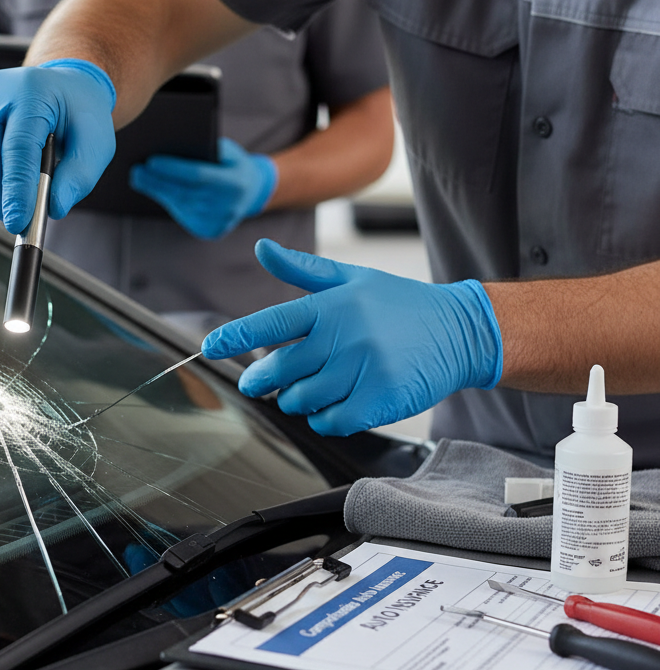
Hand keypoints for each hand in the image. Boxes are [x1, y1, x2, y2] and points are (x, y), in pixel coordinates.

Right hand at [0, 59, 115, 233]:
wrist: (60, 87)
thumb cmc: (79, 116)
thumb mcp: (96, 145)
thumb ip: (79, 178)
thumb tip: (53, 208)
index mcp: (31, 94)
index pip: (16, 148)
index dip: (15, 190)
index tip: (17, 223)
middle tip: (15, 218)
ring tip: (4, 202)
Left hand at [129, 137, 276, 239]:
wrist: (252, 191)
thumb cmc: (232, 163)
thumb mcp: (228, 151)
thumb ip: (207, 149)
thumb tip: (169, 145)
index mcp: (236, 183)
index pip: (198, 175)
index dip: (174, 169)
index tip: (150, 160)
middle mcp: (228, 206)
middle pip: (185, 193)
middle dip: (157, 182)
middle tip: (135, 171)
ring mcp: (219, 222)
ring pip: (181, 205)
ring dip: (158, 191)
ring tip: (139, 177)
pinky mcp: (210, 231)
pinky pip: (184, 215)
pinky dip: (168, 201)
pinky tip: (152, 189)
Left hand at [201, 239, 502, 435]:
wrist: (460, 332)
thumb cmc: (400, 305)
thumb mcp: (352, 278)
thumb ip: (302, 269)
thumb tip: (262, 248)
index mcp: (331, 306)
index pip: (271, 323)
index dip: (235, 336)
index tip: (209, 348)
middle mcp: (344, 337)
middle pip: (278, 370)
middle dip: (262, 379)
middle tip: (260, 380)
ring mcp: (362, 370)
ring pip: (301, 400)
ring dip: (296, 399)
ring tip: (312, 386)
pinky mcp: (379, 400)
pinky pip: (330, 421)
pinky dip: (323, 417)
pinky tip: (332, 404)